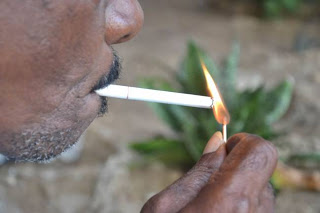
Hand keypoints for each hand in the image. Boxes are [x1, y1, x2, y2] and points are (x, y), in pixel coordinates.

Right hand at [141, 132, 277, 212]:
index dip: (242, 143)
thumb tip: (217, 141)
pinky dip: (242, 205)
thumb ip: (197, 172)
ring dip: (239, 188)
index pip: (260, 151)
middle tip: (209, 182)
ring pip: (260, 189)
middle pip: (261, 169)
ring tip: (211, 206)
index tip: (223, 151)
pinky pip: (259, 208)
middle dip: (236, 166)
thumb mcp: (165, 207)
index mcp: (228, 201)